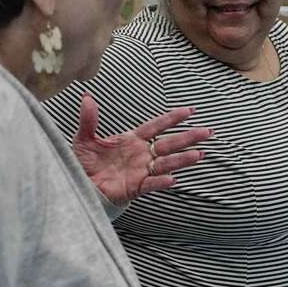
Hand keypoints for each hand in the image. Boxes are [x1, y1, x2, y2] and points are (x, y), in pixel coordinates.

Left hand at [72, 92, 212, 204]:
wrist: (80, 186)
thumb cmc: (85, 163)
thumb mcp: (84, 139)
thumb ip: (89, 120)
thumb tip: (87, 98)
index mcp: (132, 140)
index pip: (156, 126)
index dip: (172, 118)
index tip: (190, 110)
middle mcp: (141, 154)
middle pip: (168, 144)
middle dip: (188, 138)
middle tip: (207, 132)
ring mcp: (140, 171)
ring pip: (165, 164)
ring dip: (182, 160)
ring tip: (198, 155)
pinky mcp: (134, 188)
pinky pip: (150, 184)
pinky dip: (160, 182)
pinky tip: (172, 179)